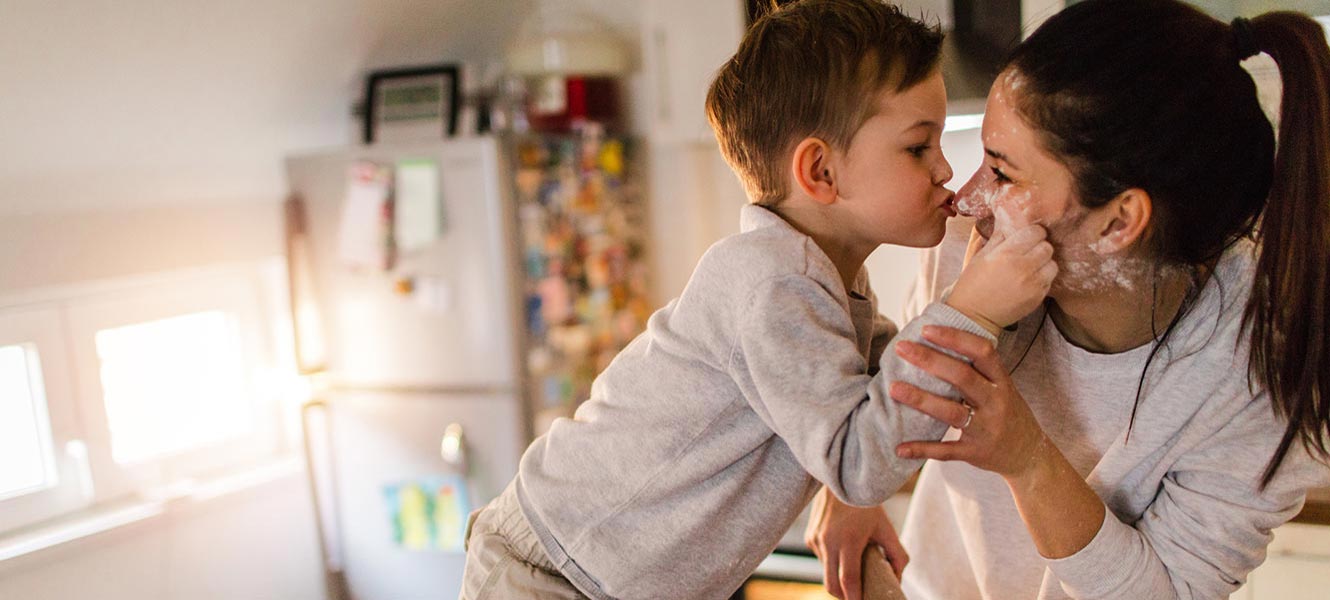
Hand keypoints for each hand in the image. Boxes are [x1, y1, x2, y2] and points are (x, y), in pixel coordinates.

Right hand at [805, 486, 908, 599]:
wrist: (841, 480)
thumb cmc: (867, 505)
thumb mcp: (886, 528)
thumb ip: (897, 555)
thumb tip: (897, 579)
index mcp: (848, 540)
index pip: (848, 580)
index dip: (854, 598)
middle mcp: (828, 542)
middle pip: (832, 585)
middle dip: (844, 596)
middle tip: (857, 596)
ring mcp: (815, 540)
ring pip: (826, 572)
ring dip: (838, 576)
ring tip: (853, 564)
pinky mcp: (809, 537)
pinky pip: (821, 559)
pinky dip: (832, 561)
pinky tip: (843, 547)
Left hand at [891, 326, 1050, 480]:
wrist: (1032, 456)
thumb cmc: (1008, 414)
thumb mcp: (1003, 388)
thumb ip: (978, 370)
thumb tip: (937, 343)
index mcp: (1002, 382)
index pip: (982, 352)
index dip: (955, 338)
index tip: (927, 329)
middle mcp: (996, 403)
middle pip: (963, 377)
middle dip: (930, 360)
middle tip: (902, 348)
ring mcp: (986, 429)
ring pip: (951, 412)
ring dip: (921, 399)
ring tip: (894, 388)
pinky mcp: (975, 453)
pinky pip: (946, 451)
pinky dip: (922, 450)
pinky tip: (900, 448)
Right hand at [946, 223, 1055, 332]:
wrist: (973, 316)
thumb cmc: (972, 284)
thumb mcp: (981, 256)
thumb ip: (998, 237)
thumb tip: (1009, 222)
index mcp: (1007, 254)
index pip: (1035, 232)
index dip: (1032, 232)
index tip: (1027, 236)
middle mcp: (1024, 268)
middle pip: (1047, 247)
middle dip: (1039, 246)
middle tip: (1029, 251)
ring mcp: (1033, 285)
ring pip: (1053, 264)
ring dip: (1044, 263)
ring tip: (1031, 267)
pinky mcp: (1038, 298)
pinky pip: (1049, 281)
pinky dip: (1042, 278)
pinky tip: (1029, 280)